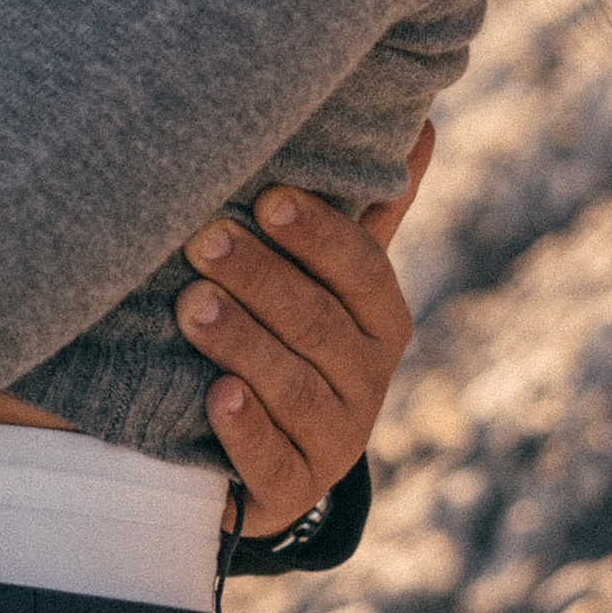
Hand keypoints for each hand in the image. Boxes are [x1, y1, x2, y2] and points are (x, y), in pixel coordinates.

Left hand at [178, 125, 426, 536]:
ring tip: (190, 308)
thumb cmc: (295, 333)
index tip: (267, 197)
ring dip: (243, 344)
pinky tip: (215, 398)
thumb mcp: (329, 275)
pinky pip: (274, 465)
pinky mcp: (290, 492)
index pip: (362, 270)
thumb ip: (368, 209)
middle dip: (261, 280)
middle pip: (319, 325)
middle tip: (202, 240)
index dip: (318, 235)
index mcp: (381, 320)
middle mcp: (367, 381)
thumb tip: (421, 119)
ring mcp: (333, 441)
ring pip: (294, 389)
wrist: (269, 451)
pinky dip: (245, 431)